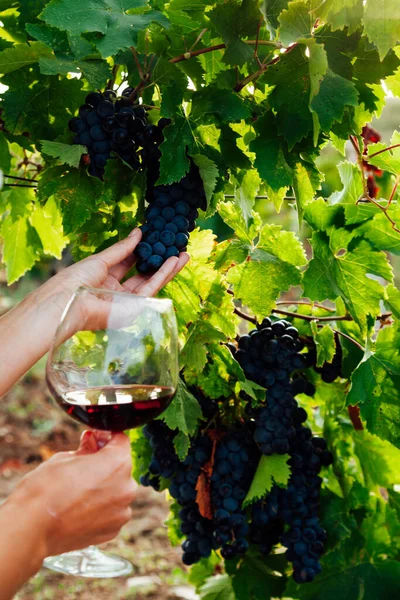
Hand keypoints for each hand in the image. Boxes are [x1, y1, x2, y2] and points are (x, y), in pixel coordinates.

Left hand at [0, 229, 188, 395]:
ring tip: (183, 254)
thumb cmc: (75, 280)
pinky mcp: (133, 309)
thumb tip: (138, 233)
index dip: (142, 251)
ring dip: (168, 268)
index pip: (127, 263)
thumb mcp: (100, 259)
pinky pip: (151, 289)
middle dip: (160, 261)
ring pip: (151, 282)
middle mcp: (116, 291)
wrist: (68, 303)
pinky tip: (173, 262)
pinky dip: (163, 275)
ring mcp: (125, 301)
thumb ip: (122, 249)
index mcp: (104, 278)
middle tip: (175, 247)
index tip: (156, 238)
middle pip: (143, 274)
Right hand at [4, 431, 135, 556]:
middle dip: (105, 464)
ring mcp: (121, 512)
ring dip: (104, 488)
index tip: (94, 440)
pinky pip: (111, 513)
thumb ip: (86, 450)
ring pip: (117, 492)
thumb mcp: (65, 457)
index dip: (106, 437)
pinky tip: (79, 509)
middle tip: (83, 465)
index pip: (121, 441)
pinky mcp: (112, 531)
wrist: (31, 527)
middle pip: (120, 468)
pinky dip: (100, 509)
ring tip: (78, 491)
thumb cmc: (45, 489)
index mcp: (118, 463)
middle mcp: (127, 487)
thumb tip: (92, 444)